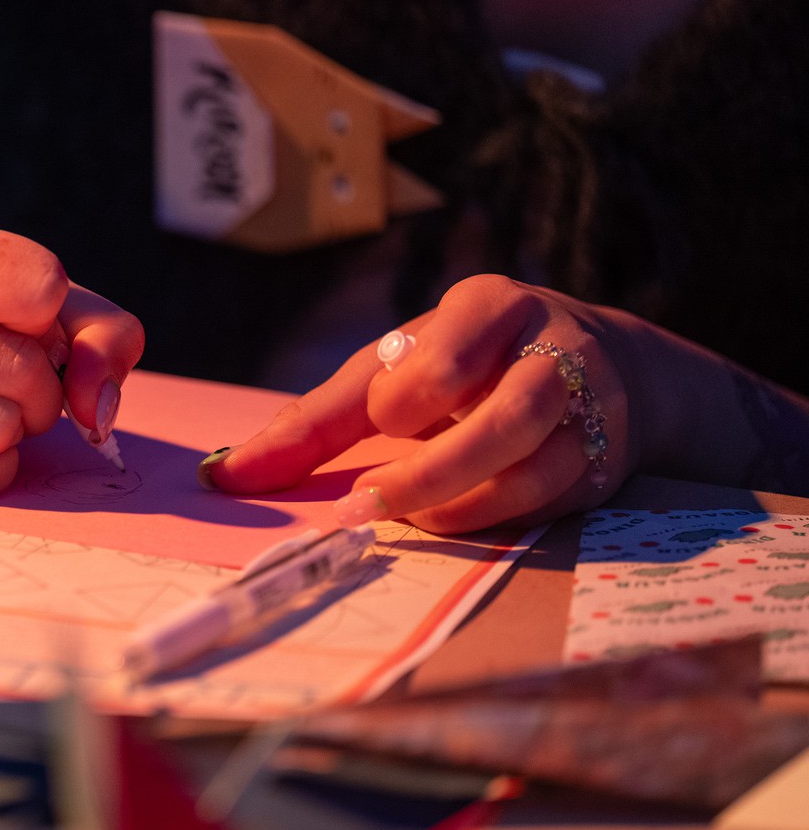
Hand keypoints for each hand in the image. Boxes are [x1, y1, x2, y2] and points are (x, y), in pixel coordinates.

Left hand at [206, 275, 644, 531]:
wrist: (599, 371)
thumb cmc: (461, 368)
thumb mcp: (390, 371)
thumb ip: (314, 422)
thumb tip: (225, 476)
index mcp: (488, 307)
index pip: (451, 351)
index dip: (407, 397)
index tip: (382, 423)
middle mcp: (553, 348)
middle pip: (509, 412)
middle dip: (433, 469)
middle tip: (366, 502)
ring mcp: (592, 407)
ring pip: (539, 463)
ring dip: (463, 502)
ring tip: (406, 519)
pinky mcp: (604, 460)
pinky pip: (553, 500)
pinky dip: (496, 519)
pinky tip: (450, 522)